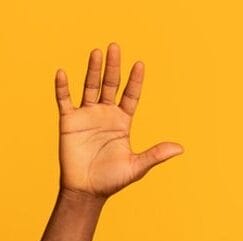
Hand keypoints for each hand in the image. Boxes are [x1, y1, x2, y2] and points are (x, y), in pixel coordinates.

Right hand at [54, 42, 182, 200]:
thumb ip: (155, 155)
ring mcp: (87, 116)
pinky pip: (65, 101)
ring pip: (90, 87)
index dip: (134, 80)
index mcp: (123, 122)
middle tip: (115, 46)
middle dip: (113, 67)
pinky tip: (62, 73)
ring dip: (92, 70)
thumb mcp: (136, 167)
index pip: (130, 95)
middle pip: (110, 85)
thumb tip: (180, 148)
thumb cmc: (112, 180)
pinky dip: (63, 87)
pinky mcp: (69, 122)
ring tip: (96, 52)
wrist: (87, 191)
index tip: (139, 64)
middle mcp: (106, 114)